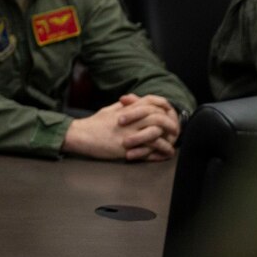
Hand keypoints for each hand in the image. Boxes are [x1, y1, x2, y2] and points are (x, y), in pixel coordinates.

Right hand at [62, 95, 179, 161]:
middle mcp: (130, 120)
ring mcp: (129, 133)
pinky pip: (148, 150)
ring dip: (167, 140)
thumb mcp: (108, 110)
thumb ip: (123, 106)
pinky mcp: (126, 147)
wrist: (81, 135)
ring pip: (156, 134)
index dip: (163, 104)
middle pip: (157, 117)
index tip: (169, 111)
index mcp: (126, 109)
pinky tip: (162, 155)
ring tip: (172, 146)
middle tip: (175, 130)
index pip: (150, 101)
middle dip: (170, 123)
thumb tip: (132, 102)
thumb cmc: (93, 123)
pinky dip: (158, 153)